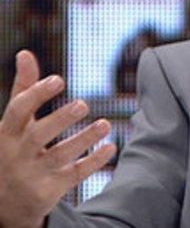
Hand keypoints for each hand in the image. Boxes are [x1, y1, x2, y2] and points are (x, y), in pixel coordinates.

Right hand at [0, 51, 116, 227]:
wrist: (6, 202)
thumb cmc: (14, 148)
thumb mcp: (14, 122)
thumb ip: (23, 89)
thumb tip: (25, 53)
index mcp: (7, 132)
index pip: (18, 110)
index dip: (37, 94)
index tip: (59, 79)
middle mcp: (18, 153)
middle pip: (38, 135)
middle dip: (60, 119)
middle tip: (83, 104)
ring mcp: (34, 173)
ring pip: (60, 156)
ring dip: (84, 139)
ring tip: (106, 123)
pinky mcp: (50, 189)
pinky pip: (75, 175)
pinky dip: (94, 162)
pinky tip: (111, 147)